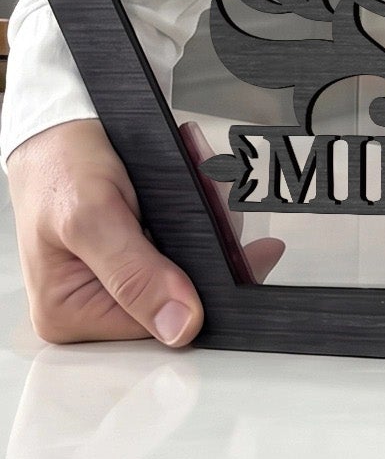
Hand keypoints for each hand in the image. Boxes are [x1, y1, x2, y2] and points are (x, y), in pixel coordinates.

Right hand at [6, 117, 280, 345]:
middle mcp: (92, 303)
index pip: (160, 324)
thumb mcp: (92, 217)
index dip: (207, 286)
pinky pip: (184, 238)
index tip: (250, 250)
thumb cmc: (59, 167)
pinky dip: (198, 208)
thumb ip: (134, 274)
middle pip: (181, 290)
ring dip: (209, 219)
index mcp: (70, 312)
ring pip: (190, 261)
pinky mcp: (137, 250)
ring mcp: (117, 276)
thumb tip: (179, 326)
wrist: (60, 131)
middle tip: (218, 198)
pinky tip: (199, 180)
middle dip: (209, 241)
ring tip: (206, 179)